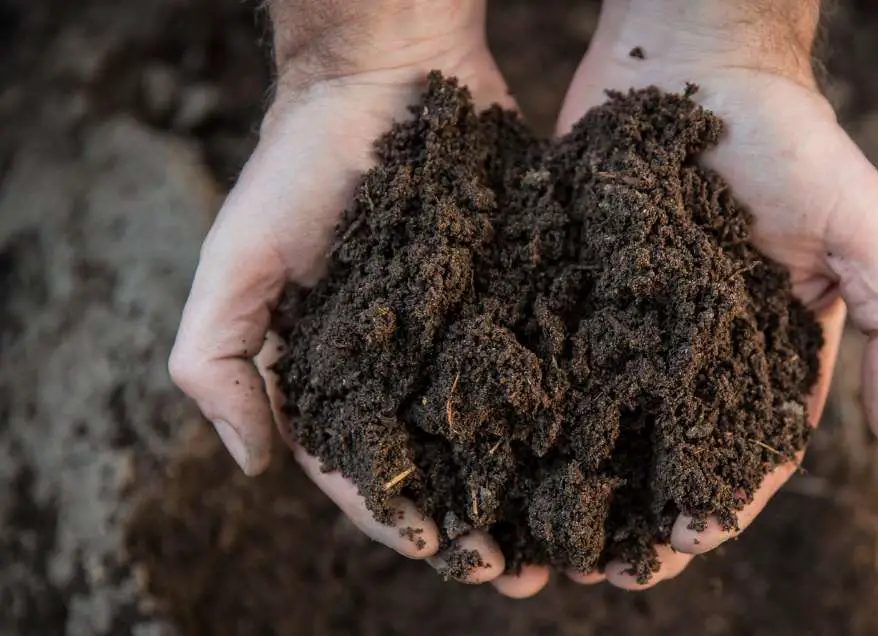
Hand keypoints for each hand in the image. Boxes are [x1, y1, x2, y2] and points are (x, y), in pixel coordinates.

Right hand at [168, 0, 536, 594]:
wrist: (384, 75)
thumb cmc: (298, 167)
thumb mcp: (235, 262)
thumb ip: (219, 364)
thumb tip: (251, 467)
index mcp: (340, 377)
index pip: (367, 471)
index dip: (401, 520)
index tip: (445, 554)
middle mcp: (408, 369)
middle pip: (447, 469)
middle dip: (483, 528)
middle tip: (529, 574)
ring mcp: (469, 335)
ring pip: (507, 433)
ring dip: (538, 493)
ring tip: (577, 542)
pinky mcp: (520, 295)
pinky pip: (549, 364)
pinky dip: (573, 413)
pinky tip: (606, 451)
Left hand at [535, 0, 877, 592]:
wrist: (696, 58)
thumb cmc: (792, 140)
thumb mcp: (868, 229)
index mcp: (766, 348)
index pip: (745, 447)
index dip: (717, 503)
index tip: (682, 546)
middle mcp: (694, 347)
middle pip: (664, 451)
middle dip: (637, 514)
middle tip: (597, 569)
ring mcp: (628, 318)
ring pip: (599, 420)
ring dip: (576, 482)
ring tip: (542, 534)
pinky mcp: (573, 284)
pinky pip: (552, 356)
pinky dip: (532, 408)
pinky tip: (504, 451)